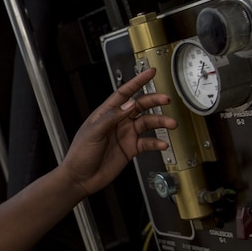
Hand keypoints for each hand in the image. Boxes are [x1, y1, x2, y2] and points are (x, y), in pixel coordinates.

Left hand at [60, 68, 176, 198]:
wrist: (80, 178)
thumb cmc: (80, 154)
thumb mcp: (94, 132)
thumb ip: (112, 118)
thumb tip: (130, 104)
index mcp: (106, 113)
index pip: (124, 93)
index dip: (137, 82)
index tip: (150, 73)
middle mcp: (118, 122)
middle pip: (140, 105)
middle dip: (154, 101)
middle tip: (166, 99)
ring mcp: (125, 135)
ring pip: (147, 123)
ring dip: (160, 122)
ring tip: (171, 124)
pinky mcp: (130, 149)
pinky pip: (147, 143)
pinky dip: (156, 143)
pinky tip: (162, 144)